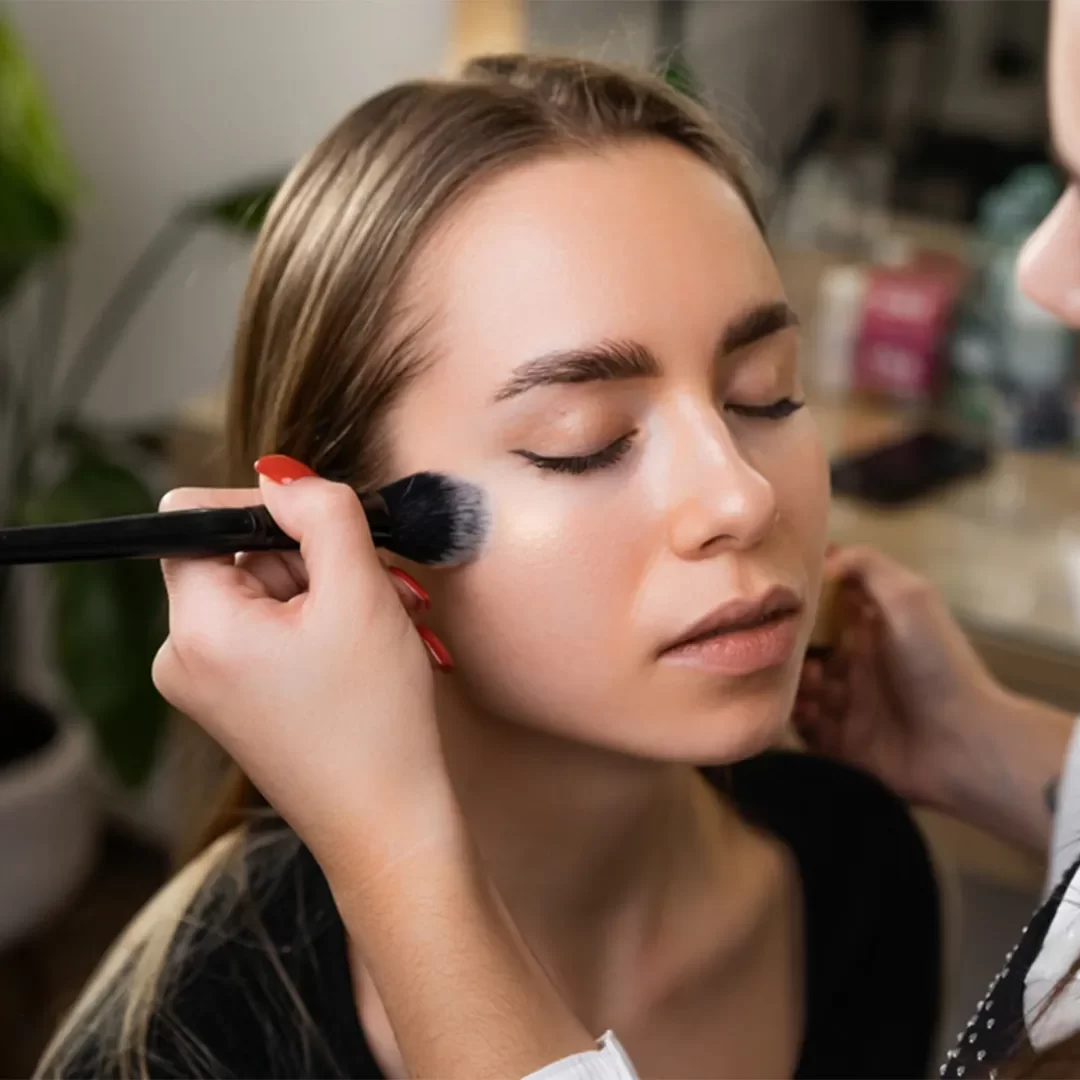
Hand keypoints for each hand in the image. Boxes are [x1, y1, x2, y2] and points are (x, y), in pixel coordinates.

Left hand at [153, 456, 596, 1079]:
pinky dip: (327, 626)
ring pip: (269, 594)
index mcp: (197, 628)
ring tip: (394, 621)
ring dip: (335, 592)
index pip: (195, 520)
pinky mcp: (242, 703)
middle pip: (241, 557)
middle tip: (383, 585)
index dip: (265, 509)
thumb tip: (280, 473)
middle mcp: (186, 657)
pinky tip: (377, 644)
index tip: (327, 529)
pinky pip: (276, 634)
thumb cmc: (375, 722)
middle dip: (318, 559)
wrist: (391, 829)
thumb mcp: (359, 593)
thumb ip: (320, 511)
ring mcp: (212, 685)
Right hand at [794, 545, 1073, 849]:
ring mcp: (850, 704)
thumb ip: (867, 566)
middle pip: (804, 646)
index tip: (778, 593)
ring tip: (808, 683)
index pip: (826, 603)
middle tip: (786, 647)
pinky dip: (797, 718)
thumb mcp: (910, 597)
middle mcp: (859, 663)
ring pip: (799, 686)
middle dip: (788, 645)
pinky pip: (804, 728)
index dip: (802, 597)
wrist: (963, 744)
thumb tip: (823, 556)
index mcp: (873, 627)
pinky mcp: (842, 742)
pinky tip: (806, 711)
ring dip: (793, 682)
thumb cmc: (936, 664)